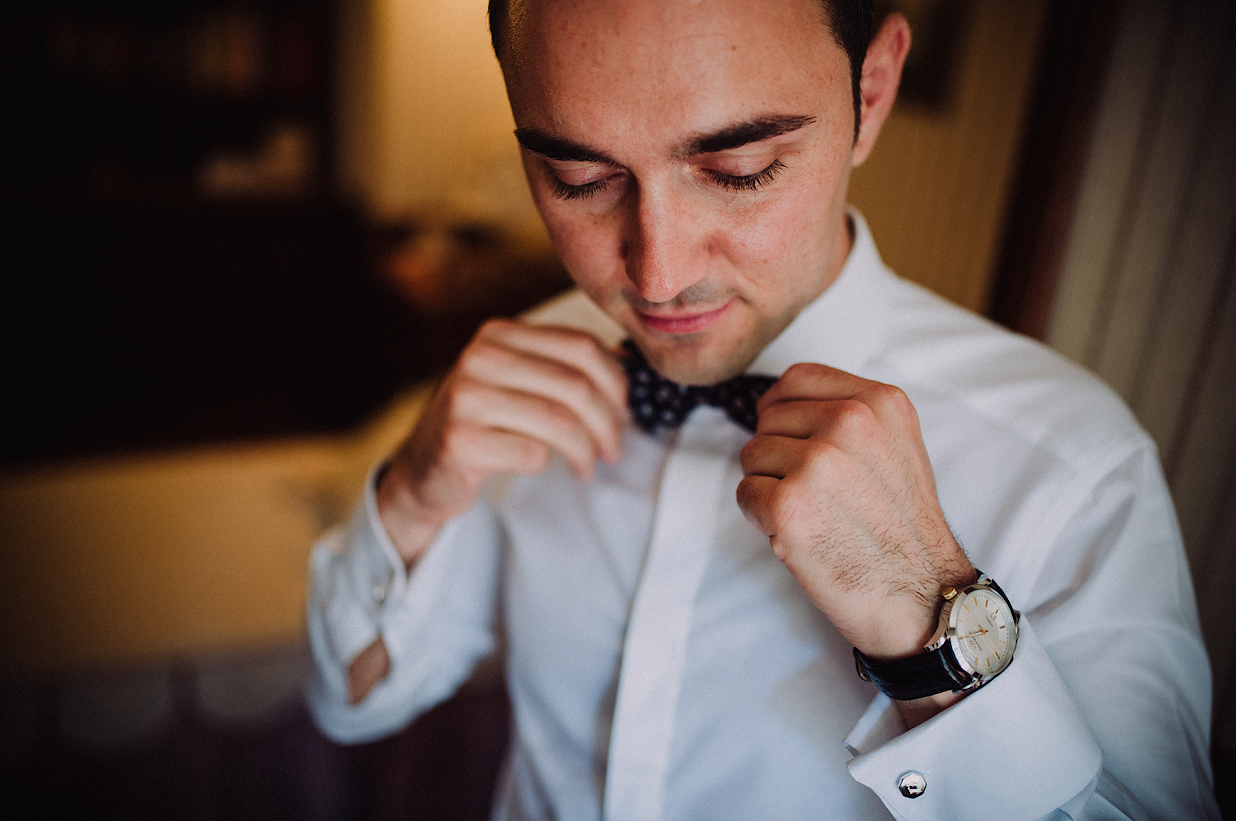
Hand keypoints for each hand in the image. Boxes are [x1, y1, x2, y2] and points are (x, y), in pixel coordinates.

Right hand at [379, 318, 627, 566]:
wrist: (424, 470)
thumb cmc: (485, 425)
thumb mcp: (519, 381)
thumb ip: (563, 366)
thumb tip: (629, 360)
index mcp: (499, 334)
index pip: (581, 346)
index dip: (616, 383)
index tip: (625, 413)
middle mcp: (479, 357)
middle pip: (575, 385)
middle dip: (607, 423)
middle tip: (614, 450)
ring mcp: (465, 398)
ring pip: (559, 421)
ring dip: (586, 450)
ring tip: (589, 465)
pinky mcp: (459, 441)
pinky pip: (531, 452)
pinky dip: (549, 464)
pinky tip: (546, 468)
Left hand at [736, 362, 974, 662]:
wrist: (921, 595)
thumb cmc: (900, 526)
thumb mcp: (894, 444)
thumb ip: (846, 413)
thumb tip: (777, 404)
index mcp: (879, 401)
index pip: (796, 379)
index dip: (785, 412)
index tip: (798, 442)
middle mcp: (850, 422)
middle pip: (769, 418)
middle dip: (779, 453)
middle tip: (818, 493)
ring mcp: (818, 463)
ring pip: (752, 455)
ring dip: (770, 485)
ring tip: (815, 513)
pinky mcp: (789, 505)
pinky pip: (745, 494)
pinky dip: (761, 518)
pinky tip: (801, 534)